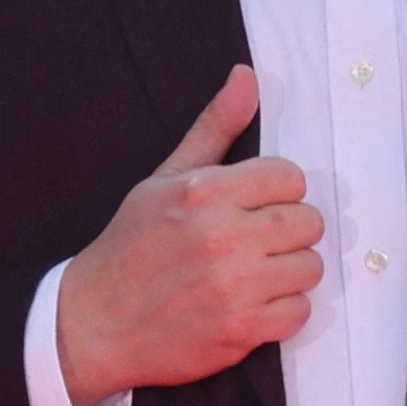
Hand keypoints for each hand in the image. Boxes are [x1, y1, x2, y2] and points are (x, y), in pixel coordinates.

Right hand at [54, 65, 321, 405]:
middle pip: (309, 221)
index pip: (290, 177)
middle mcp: (223, 236)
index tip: (253, 206)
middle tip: (256, 241)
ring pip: (311, 267)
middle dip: (288, 230)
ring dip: (288, 272)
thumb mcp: (165, 179)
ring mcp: (235, 286)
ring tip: (254, 273)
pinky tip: (251, 303)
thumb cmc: (132, 245)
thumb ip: (213, 128)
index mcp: (204, 191)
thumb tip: (247, 75)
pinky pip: (301, 312)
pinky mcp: (242, 330)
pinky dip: (282, 311)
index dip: (276, 192)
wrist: (95, 322)